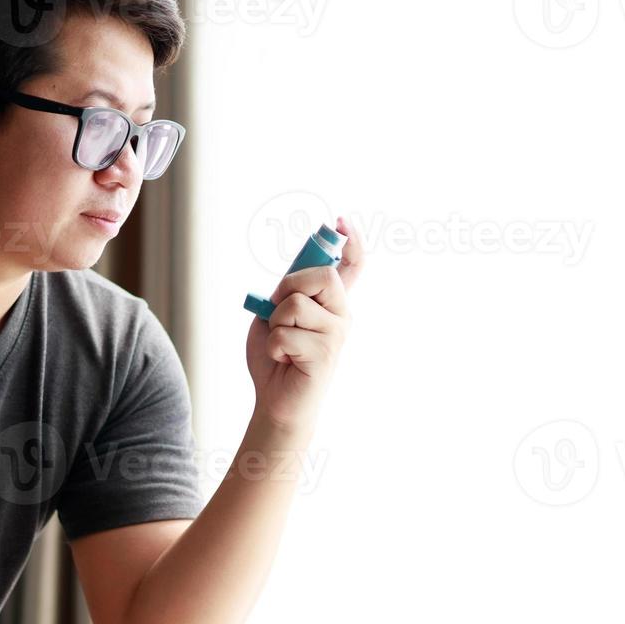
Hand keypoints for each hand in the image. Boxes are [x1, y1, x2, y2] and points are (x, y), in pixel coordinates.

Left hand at [245, 216, 364, 431]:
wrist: (276, 401)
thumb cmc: (275, 357)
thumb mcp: (275, 315)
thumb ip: (286, 294)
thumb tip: (290, 283)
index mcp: (330, 304)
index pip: (351, 267)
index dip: (351, 243)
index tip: (341, 222)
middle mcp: (341, 316)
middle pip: (321, 276)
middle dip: (289, 287)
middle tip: (277, 310)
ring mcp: (337, 335)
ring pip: (295, 305)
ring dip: (276, 323)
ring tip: (281, 343)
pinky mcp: (325, 355)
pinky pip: (285, 334)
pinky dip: (273, 346)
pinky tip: (283, 360)